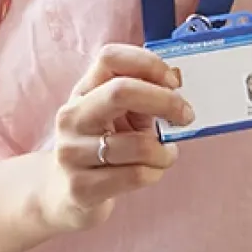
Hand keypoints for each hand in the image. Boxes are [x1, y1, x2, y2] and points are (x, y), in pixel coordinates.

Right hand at [38, 44, 192, 232]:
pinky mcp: (81, 188)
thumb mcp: (117, 115)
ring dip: (165, 151)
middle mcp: (72, 117)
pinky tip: (153, 170)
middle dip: (164, 101)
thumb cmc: (103, 145)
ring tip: (166, 154)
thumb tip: (176, 88)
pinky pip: (136, 175)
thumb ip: (141, 98)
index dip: (148, 63)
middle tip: (186, 115)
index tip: (173, 81)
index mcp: (83, 90)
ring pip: (138, 145)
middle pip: (121, 92)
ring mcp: (72, 152)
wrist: (65, 194)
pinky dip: (156, 172)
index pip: (110, 57)